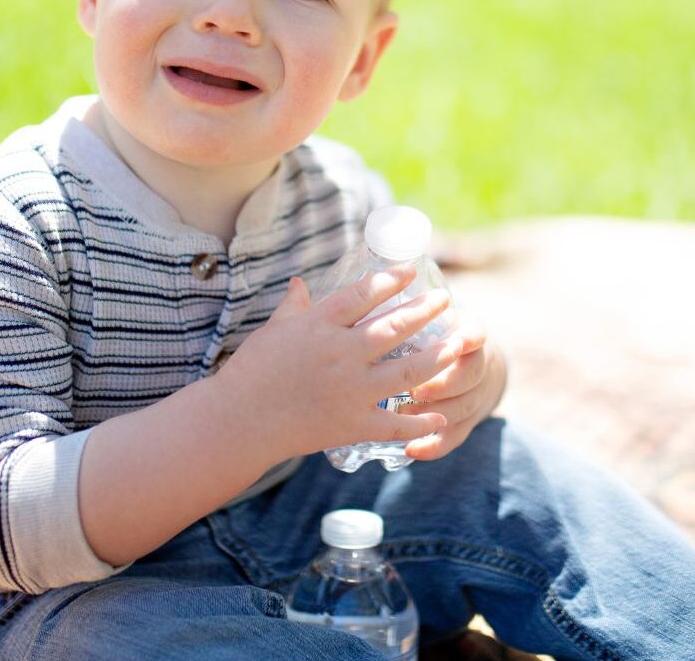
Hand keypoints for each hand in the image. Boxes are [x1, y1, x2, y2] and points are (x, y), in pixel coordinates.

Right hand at [215, 266, 459, 460]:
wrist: (238, 421)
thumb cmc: (252, 371)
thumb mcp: (274, 329)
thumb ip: (295, 306)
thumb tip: (301, 282)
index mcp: (320, 325)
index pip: (363, 294)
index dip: (391, 279)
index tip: (411, 269)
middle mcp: (341, 354)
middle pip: (394, 328)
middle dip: (425, 311)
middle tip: (445, 299)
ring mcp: (350, 391)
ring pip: (407, 372)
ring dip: (437, 357)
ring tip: (457, 344)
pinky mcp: (352, 425)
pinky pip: (395, 424)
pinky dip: (420, 422)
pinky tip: (440, 415)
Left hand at [397, 309, 505, 461]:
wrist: (467, 360)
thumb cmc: (432, 330)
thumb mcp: (429, 313)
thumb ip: (399, 305)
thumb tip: (344, 285)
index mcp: (466, 334)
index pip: (475, 335)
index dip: (467, 338)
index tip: (454, 341)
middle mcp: (475, 365)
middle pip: (470, 375)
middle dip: (445, 382)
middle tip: (416, 388)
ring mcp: (472, 396)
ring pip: (462, 408)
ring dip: (436, 413)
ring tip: (407, 416)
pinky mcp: (462, 422)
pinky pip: (453, 437)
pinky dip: (434, 445)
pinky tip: (412, 451)